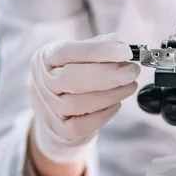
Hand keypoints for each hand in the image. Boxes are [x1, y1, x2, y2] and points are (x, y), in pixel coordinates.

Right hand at [30, 33, 139, 163]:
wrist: (53, 114)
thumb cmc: (71, 79)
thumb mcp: (77, 57)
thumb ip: (98, 47)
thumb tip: (121, 46)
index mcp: (46, 58)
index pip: (66, 51)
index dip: (98, 50)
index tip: (125, 51)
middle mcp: (43, 82)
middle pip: (71, 78)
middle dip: (108, 74)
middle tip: (132, 71)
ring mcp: (49, 108)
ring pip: (79, 103)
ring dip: (111, 94)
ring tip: (129, 86)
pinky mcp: (60, 129)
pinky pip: (82, 125)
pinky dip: (104, 114)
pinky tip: (116, 103)